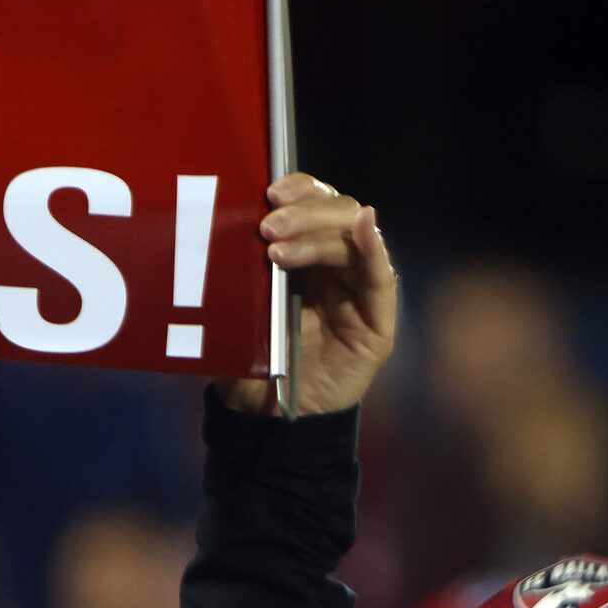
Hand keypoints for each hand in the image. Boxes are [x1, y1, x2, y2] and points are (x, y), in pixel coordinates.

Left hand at [220, 172, 396, 418]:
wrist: (264, 417)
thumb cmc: (248, 359)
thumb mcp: (239, 306)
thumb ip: (243, 268)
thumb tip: (226, 222)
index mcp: (306, 256)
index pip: (315, 203)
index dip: (299, 189)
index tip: (268, 191)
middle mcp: (337, 267)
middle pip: (338, 213)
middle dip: (304, 213)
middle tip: (268, 226)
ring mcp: (360, 291)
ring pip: (356, 237)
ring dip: (319, 233)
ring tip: (277, 251)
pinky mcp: (377, 321)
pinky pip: (381, 277)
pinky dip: (373, 248)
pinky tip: (365, 227)